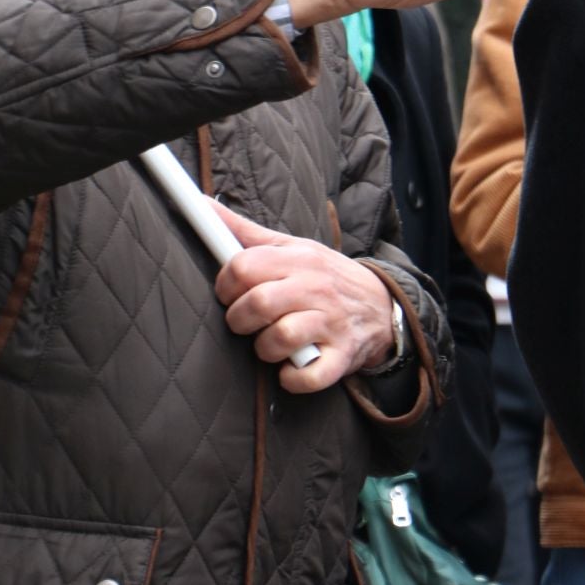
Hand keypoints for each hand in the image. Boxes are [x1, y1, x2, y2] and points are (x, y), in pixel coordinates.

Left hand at [212, 200, 396, 393]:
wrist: (381, 305)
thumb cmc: (324, 277)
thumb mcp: (292, 247)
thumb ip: (246, 233)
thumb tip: (203, 206)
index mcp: (299, 259)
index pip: (243, 266)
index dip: (225, 285)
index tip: (231, 293)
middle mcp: (316, 288)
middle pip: (258, 304)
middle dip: (239, 320)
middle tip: (247, 322)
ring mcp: (331, 323)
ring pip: (279, 339)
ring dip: (264, 349)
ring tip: (271, 343)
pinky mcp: (341, 356)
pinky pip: (308, 376)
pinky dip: (292, 378)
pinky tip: (291, 367)